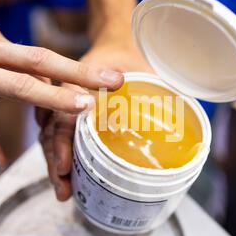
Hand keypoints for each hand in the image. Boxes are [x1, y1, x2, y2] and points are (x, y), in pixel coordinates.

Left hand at [0, 14, 123, 166]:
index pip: (20, 87)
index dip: (55, 98)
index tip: (86, 105)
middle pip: (42, 60)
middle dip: (82, 72)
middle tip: (114, 80)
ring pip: (38, 55)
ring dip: (69, 71)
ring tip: (99, 84)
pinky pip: (22, 56)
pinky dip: (38, 74)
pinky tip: (39, 88)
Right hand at [39, 32, 150, 200]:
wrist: (118, 43)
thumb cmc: (130, 54)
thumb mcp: (144, 67)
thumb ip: (158, 86)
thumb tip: (184, 112)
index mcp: (78, 82)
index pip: (64, 114)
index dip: (62, 142)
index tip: (65, 165)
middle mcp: (66, 95)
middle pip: (51, 131)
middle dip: (55, 162)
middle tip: (64, 189)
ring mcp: (65, 105)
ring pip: (51, 137)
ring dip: (56, 164)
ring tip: (64, 191)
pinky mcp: (72, 116)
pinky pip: (58, 136)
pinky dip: (62, 156)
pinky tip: (68, 179)